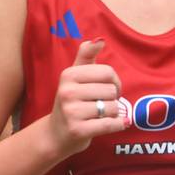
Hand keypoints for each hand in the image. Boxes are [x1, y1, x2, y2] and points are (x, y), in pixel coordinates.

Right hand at [48, 39, 126, 156]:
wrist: (56, 134)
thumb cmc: (71, 102)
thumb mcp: (75, 76)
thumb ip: (86, 55)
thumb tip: (100, 40)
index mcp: (68, 75)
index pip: (108, 73)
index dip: (114, 82)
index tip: (106, 90)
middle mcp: (67, 92)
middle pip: (112, 91)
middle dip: (112, 100)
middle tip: (100, 106)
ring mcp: (71, 112)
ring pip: (113, 108)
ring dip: (113, 114)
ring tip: (98, 116)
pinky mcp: (78, 130)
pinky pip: (111, 124)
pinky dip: (118, 125)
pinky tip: (113, 124)